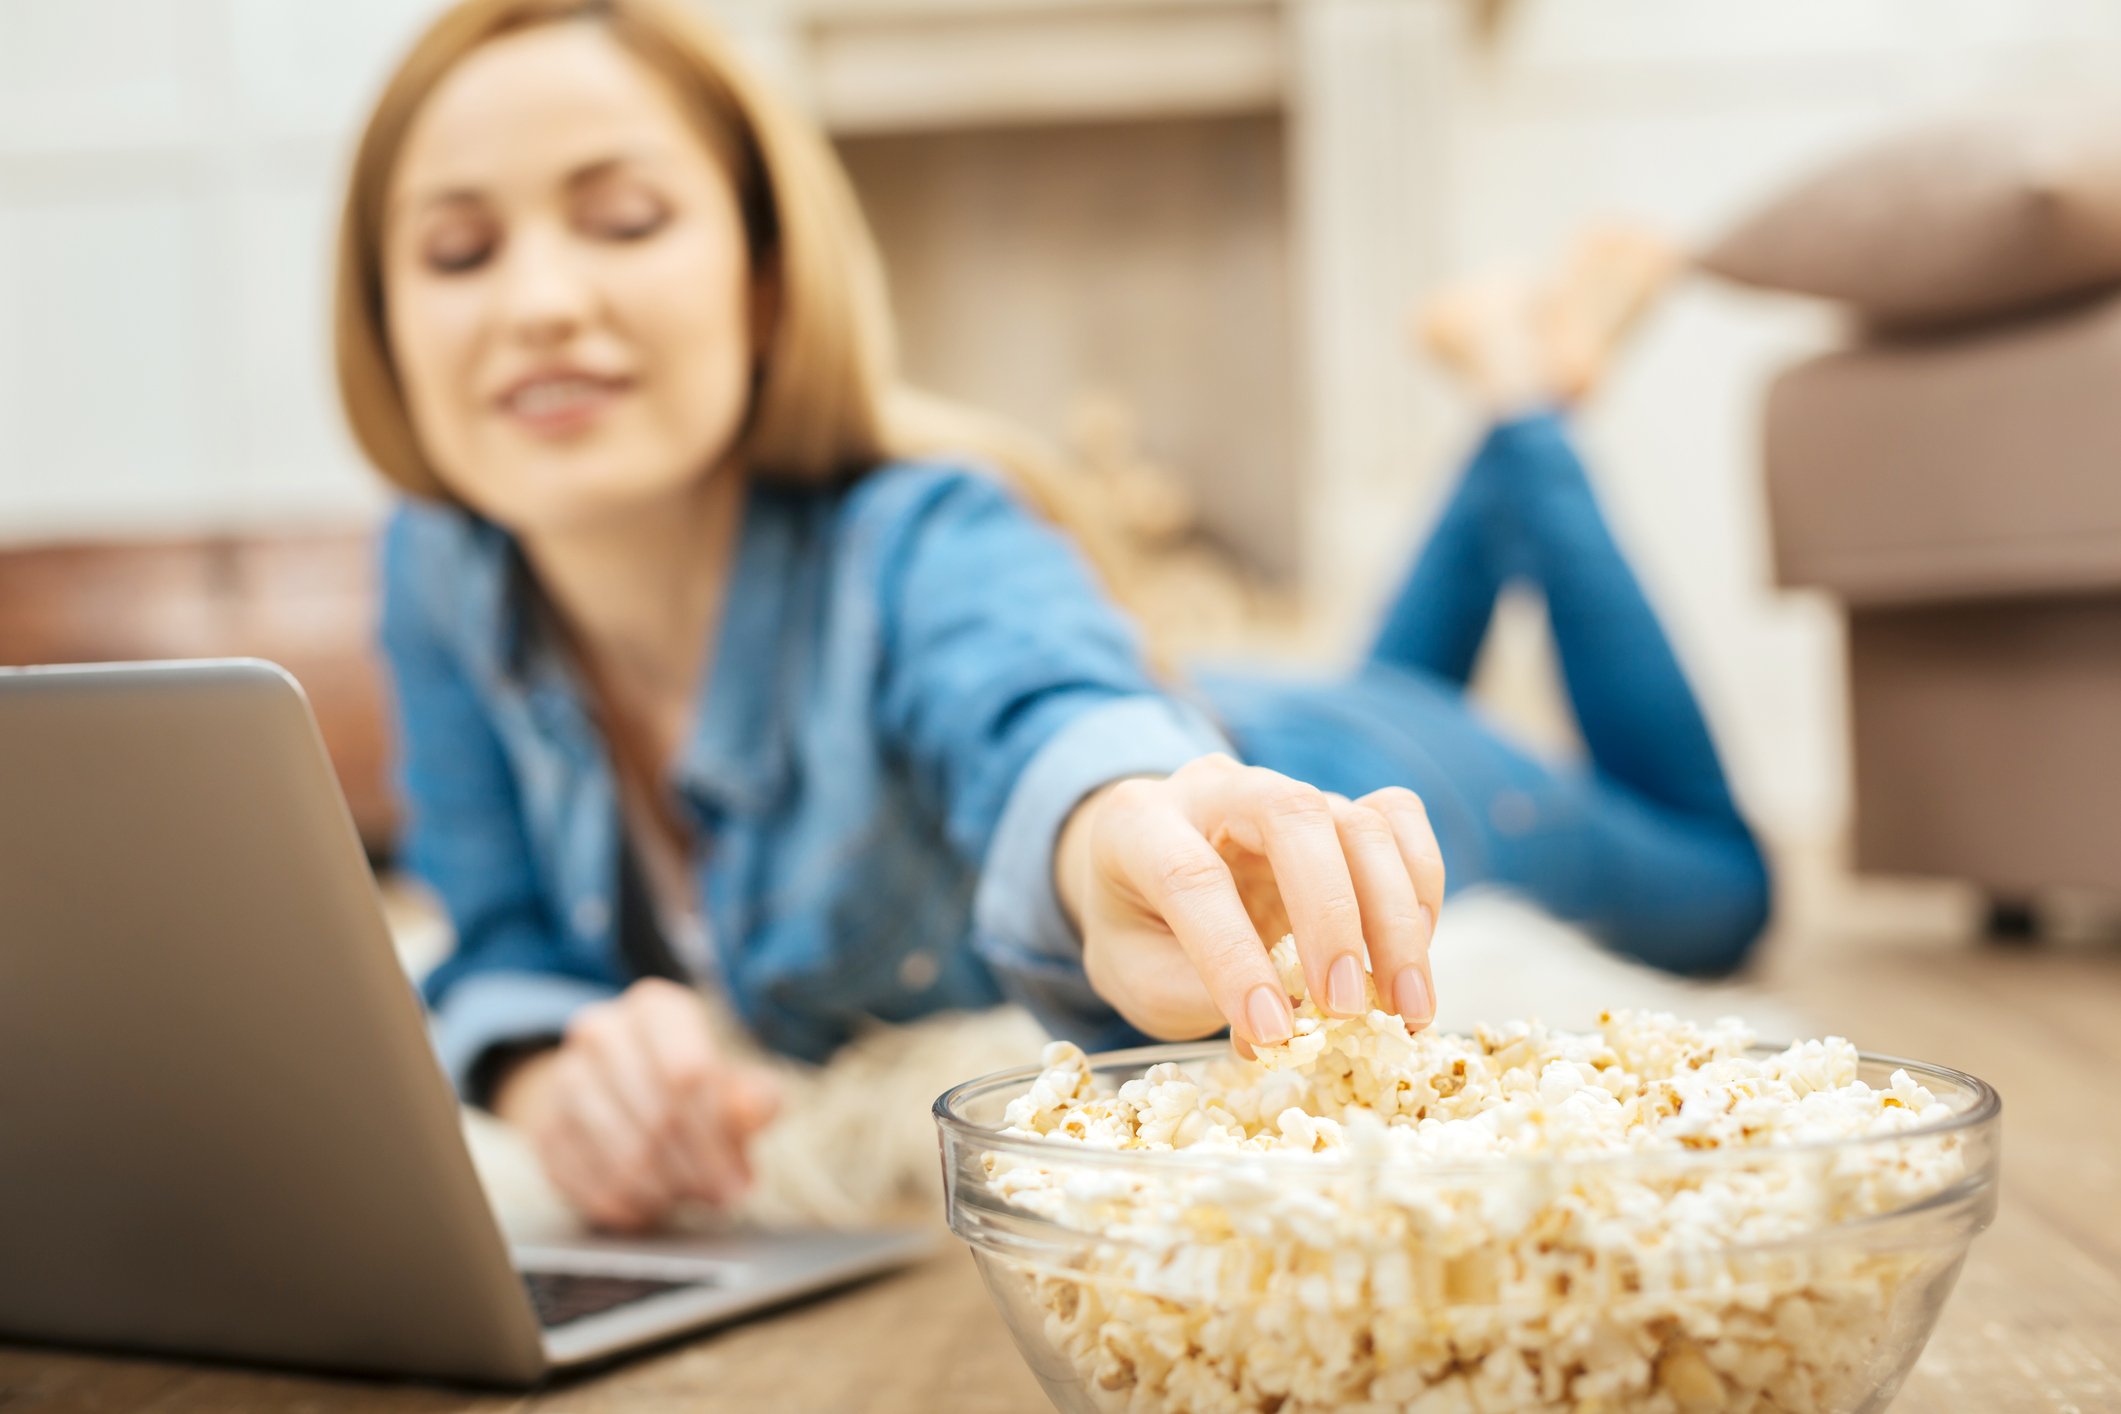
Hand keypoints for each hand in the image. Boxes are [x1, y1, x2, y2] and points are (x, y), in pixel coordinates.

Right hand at [490, 978, 780, 1231]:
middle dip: (698, 1169)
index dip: (717, 1135)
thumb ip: (752, 1095)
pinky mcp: (545, 1128)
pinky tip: (651, 1205)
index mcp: (655, 1007)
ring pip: (624, 1156)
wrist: (615, 1089)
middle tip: (722, 1196)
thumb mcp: (731, 1082)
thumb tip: (757, 1106)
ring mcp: (564, 1078)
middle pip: (658, 1117)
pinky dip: (628, 1206)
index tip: (740, 1178)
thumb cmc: (688, 1086)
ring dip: (666, 1190)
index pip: (688, 1073)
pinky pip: (589, 1184)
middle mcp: (601, 1031)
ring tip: (689, 1196)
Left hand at [1059, 754, 1443, 1046]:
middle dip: (1331, 916)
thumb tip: (1288, 1032)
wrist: (1143, 880)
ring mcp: (1284, 790)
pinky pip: (1397, 817)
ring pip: (1360, 822)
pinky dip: (1420, 884)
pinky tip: (1417, 951)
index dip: (1233, 958)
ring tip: (1407, 1007)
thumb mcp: (1139, 975)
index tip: (1271, 1031)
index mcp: (1139, 823)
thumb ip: (1199, 996)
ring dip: (1396, 919)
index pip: (1190, 876)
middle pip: (1291, 814)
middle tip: (1349, 1007)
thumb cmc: (1140, 932)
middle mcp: (1217, 789)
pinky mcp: (1337, 806)